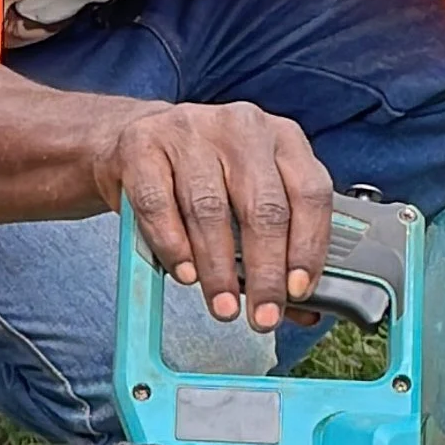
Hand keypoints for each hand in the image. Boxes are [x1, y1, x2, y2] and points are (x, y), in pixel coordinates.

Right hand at [99, 100, 333, 331]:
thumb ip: (277, 251)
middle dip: (265, 272)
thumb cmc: (203, 177)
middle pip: (263, 207)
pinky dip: (173, 246)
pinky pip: (160, 204)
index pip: (309, 194)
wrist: (135, 143)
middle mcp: (242, 128)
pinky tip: (185, 273)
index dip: (307, 247)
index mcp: (283, 138)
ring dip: (218, 269)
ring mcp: (191, 131)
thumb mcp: (248, 201)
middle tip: (262, 316)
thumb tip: (303, 311)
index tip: (298, 291)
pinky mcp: (143, 145)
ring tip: (222, 306)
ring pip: (210, 210)